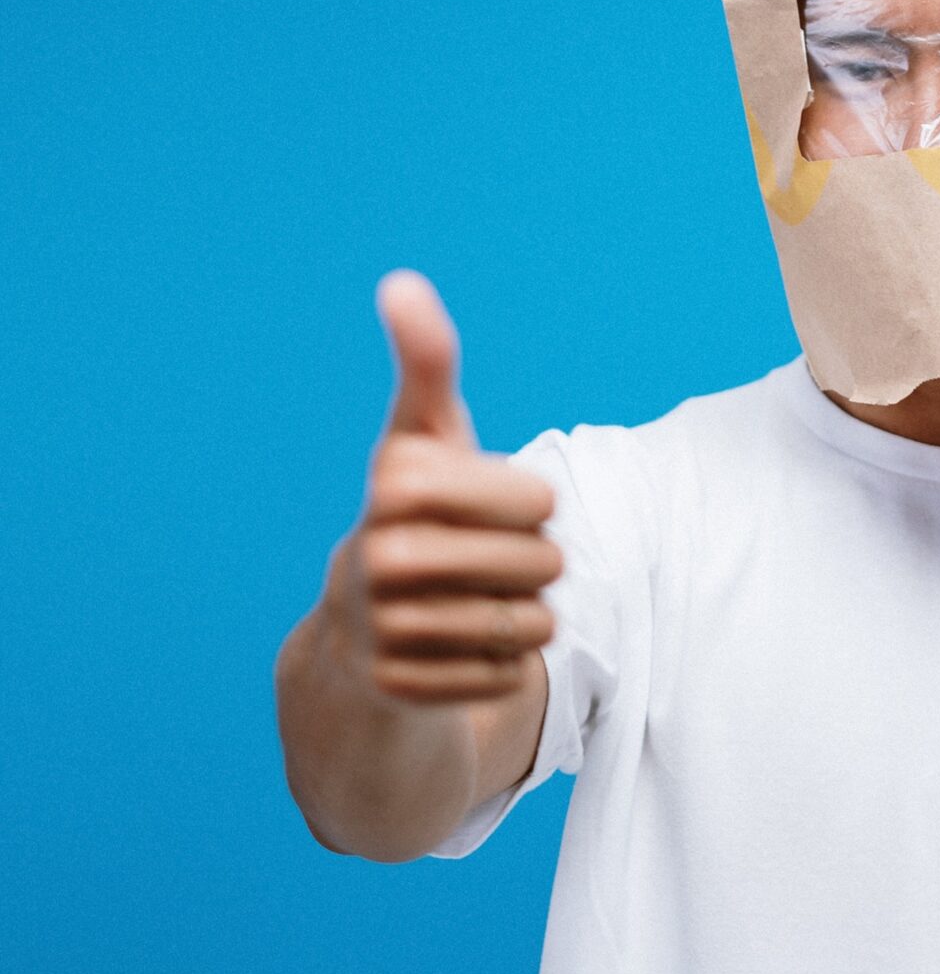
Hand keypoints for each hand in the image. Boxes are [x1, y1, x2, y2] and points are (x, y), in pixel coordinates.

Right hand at [320, 271, 561, 706]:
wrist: (361, 627)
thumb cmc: (417, 511)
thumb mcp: (425, 435)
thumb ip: (426, 362)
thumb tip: (399, 282)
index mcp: (395, 483)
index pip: (540, 501)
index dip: (533, 504)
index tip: (493, 502)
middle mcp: (378, 556)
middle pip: (543, 564)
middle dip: (534, 563)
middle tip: (487, 559)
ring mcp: (386, 629)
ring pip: (532, 625)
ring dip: (525, 615)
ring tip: (476, 600)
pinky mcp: (404, 691)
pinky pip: (509, 676)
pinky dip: (501, 665)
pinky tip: (459, 647)